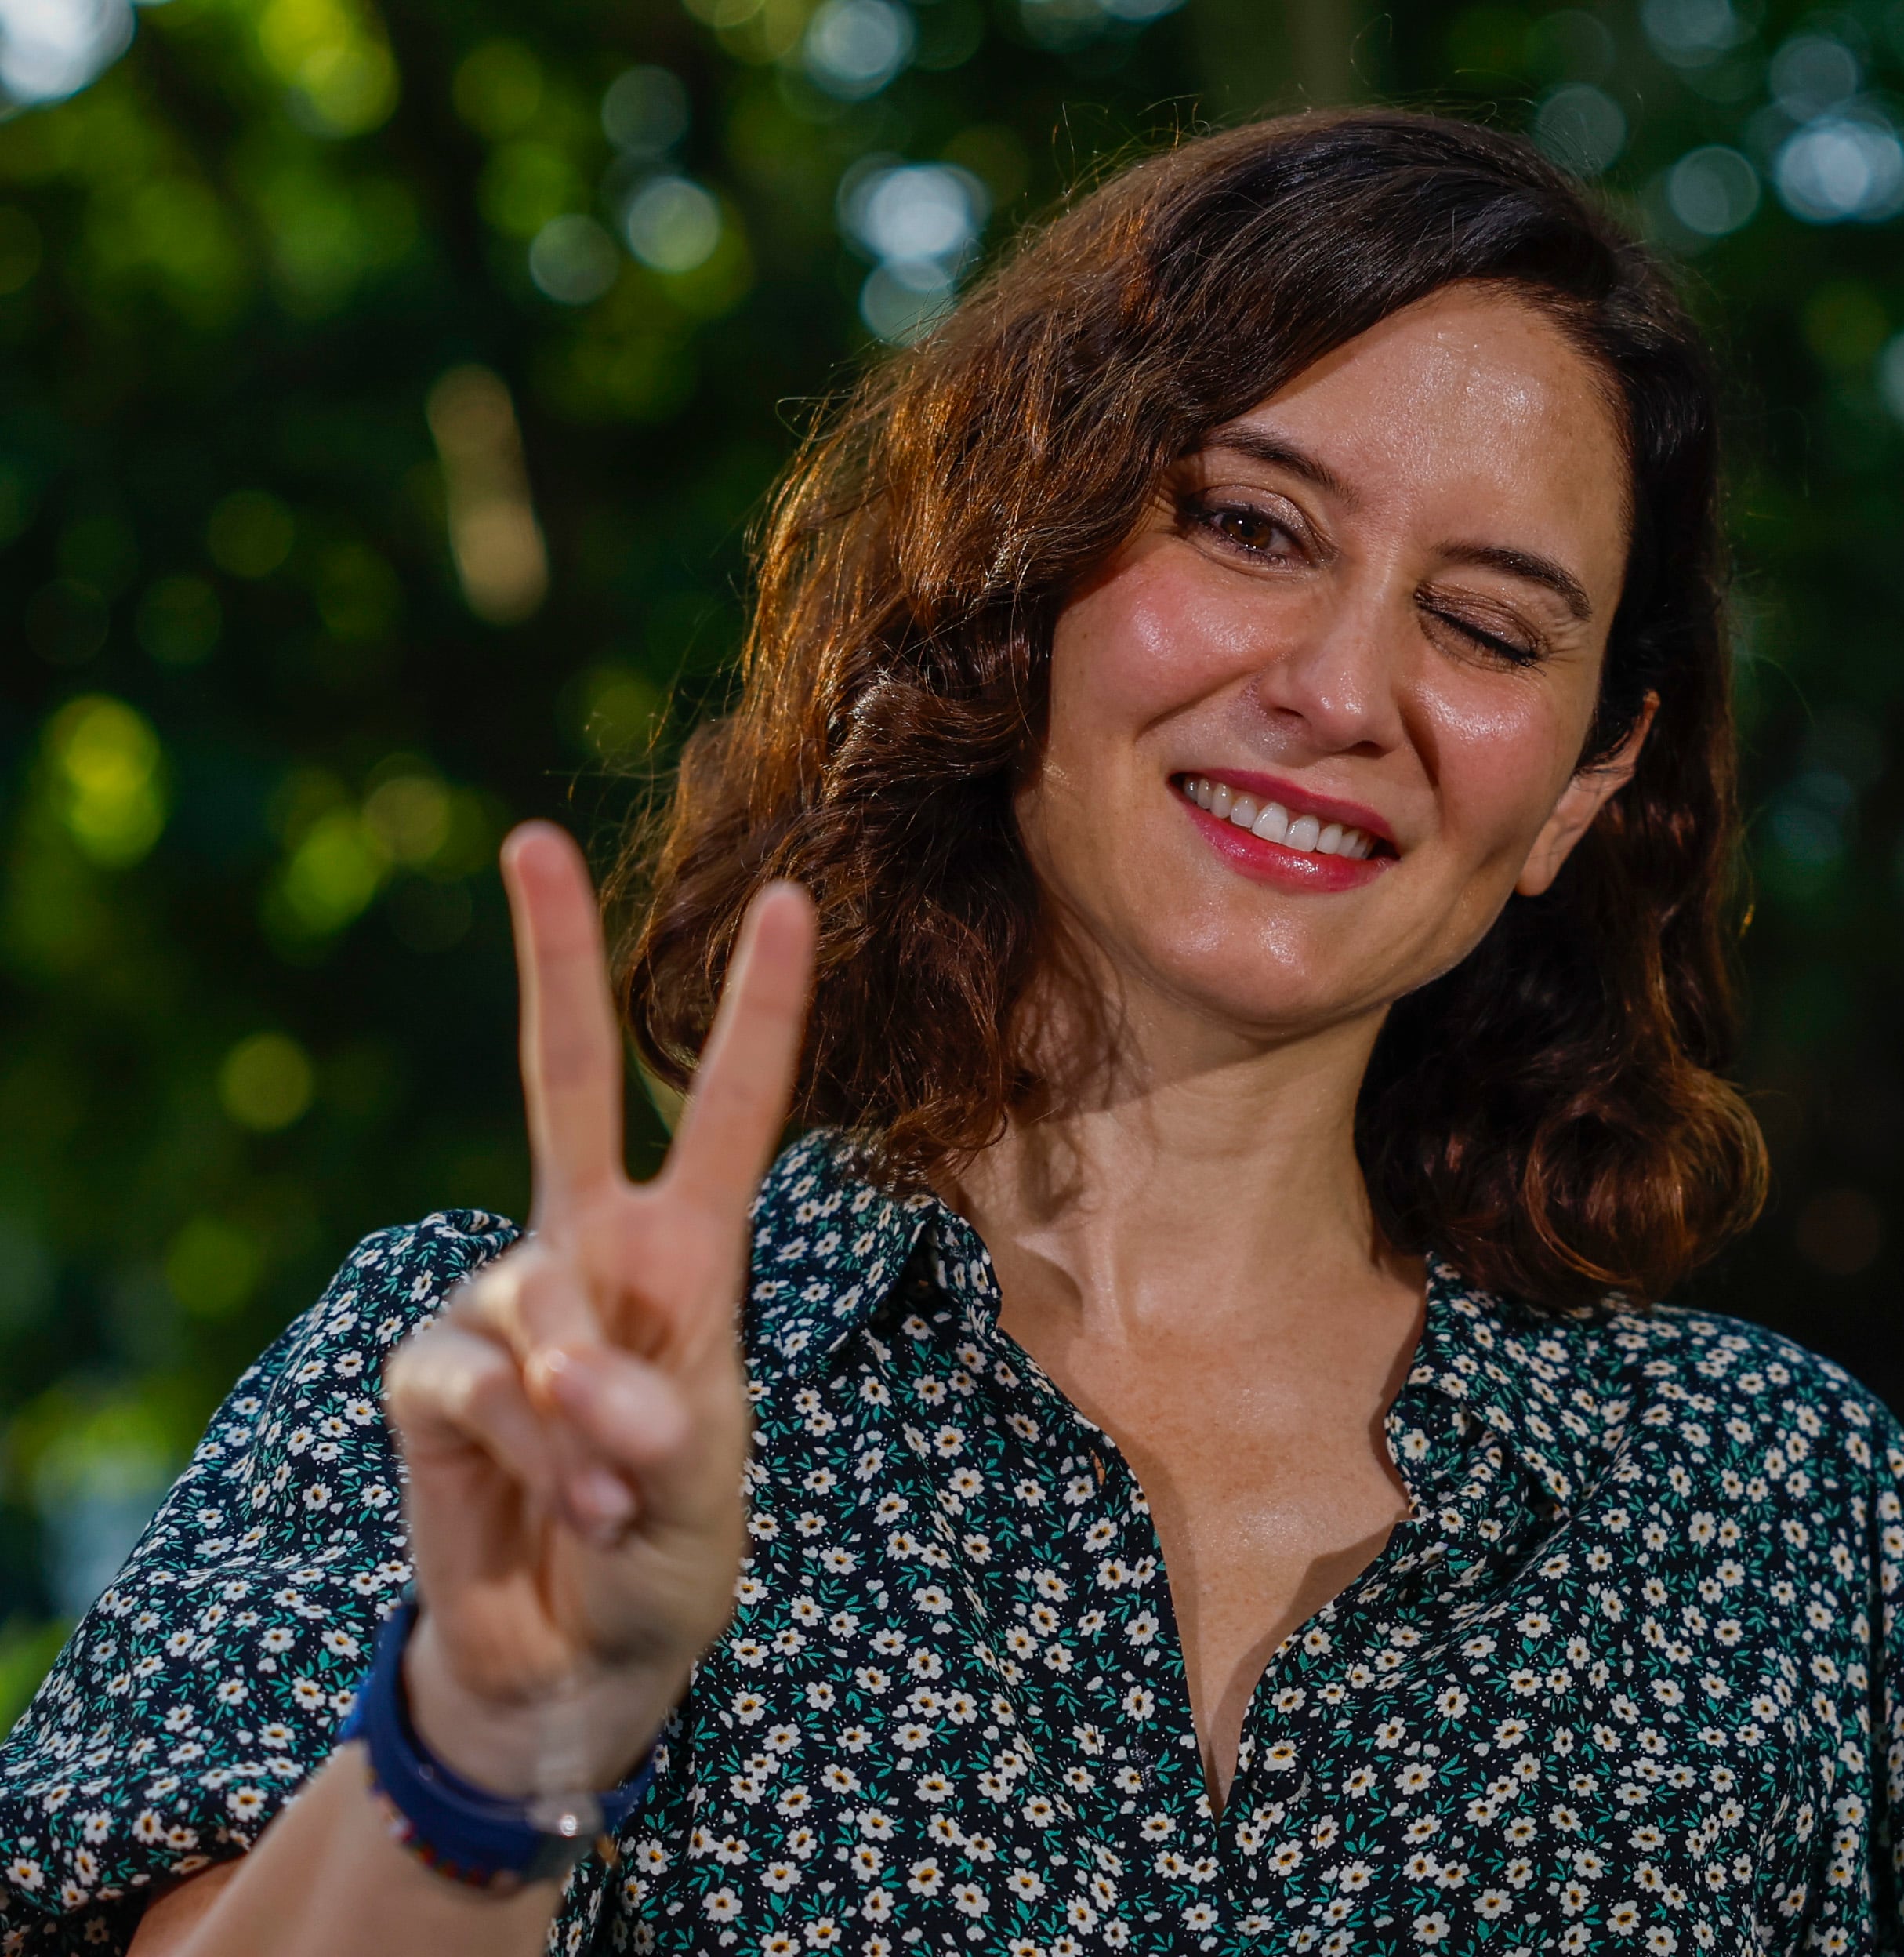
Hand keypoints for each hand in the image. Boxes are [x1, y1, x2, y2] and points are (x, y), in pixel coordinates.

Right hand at [381, 823, 812, 1796]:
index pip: (728, 1109)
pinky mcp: (430, 1375)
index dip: (759, 1007)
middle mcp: (589, 1249)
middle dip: (550, 958)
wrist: (575, 1659)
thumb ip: (650, 1431)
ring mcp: (504, 1302)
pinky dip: (527, 1453)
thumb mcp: (697, 1496)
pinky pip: (476, 1389)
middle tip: (530, 838)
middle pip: (563, 1077)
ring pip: (539, 1315)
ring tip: (609, 1497)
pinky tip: (553, 1502)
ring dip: (582, 1424)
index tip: (791, 897)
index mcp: (689, 1252)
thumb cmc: (662, 1552)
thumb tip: (570, 1381)